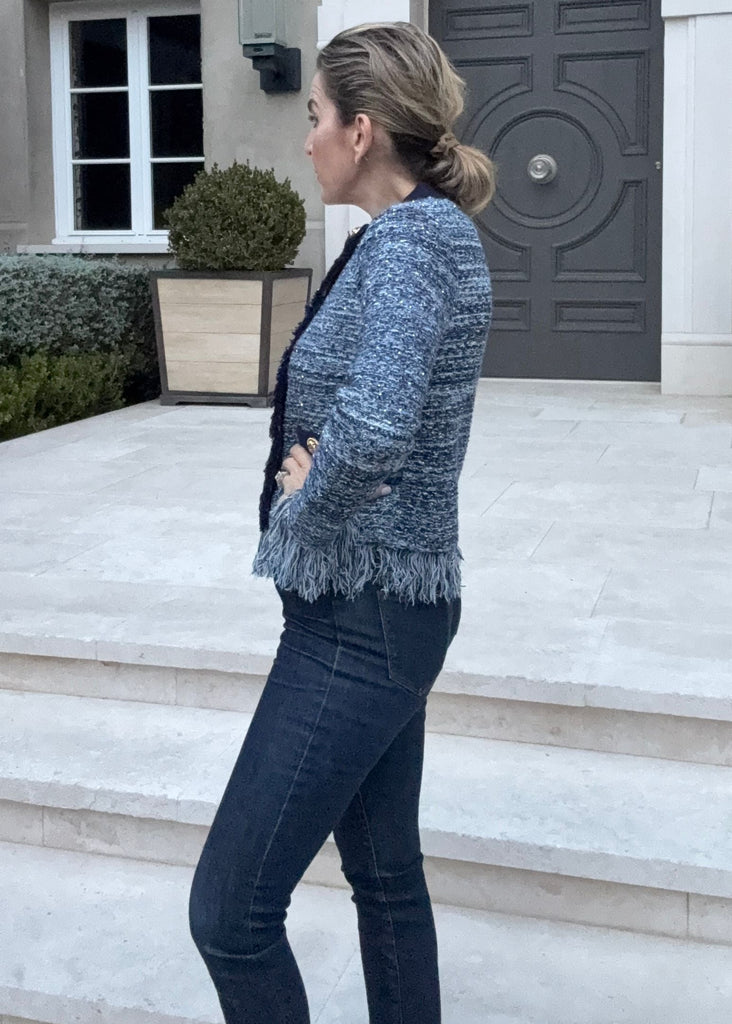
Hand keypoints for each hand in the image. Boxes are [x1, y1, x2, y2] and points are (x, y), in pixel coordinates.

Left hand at [278, 444, 392, 499]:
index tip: (316, 451)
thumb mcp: (355, 498)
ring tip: (294, 471)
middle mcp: (310, 467)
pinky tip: (288, 483)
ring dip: (289, 465)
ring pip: (287, 460)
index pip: (317, 446)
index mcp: (327, 466)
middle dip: (298, 453)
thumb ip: (371, 491)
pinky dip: (284, 478)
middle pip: (297, 449)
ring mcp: (297, 475)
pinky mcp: (288, 485)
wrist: (314, 519)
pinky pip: (281, 475)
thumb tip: (389, 489)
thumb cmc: (335, 506)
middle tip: (302, 460)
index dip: (315, 447)